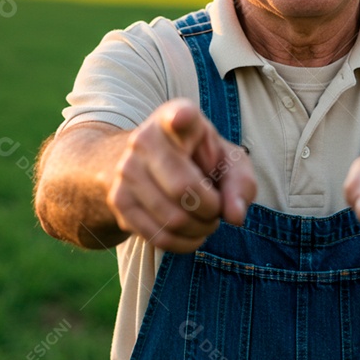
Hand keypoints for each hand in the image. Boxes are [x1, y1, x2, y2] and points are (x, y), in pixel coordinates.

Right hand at [107, 98, 255, 251]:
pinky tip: (192, 232)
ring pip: (172, 218)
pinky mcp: (118, 200)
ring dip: (200, 229)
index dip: (181, 118)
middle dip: (211, 209)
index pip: (177, 116)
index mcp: (176, 118)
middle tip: (217, 208)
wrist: (150, 165)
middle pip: (184, 188)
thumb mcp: (228, 161)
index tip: (182, 118)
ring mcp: (126, 170)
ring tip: (205, 219)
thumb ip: (241, 184)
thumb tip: (234, 216)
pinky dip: (184, 243)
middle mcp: (144, 140)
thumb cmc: (200, 160)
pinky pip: (158, 236)